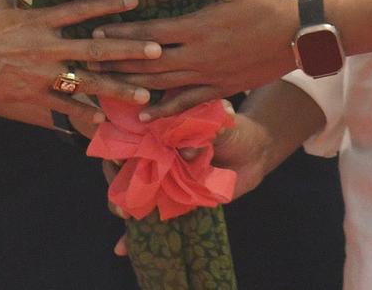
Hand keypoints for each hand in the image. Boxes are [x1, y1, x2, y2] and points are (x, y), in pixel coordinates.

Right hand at [0, 0, 160, 130]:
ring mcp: (40, 76)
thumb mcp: (4, 4)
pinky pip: (63, 109)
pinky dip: (85, 115)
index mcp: (39, 21)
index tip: (135, 0)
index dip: (109, 4)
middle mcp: (45, 48)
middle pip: (95, 49)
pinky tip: (106, 122)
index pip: (82, 10)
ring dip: (117, 89)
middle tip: (157, 51)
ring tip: (144, 95)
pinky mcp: (31, 98)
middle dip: (128, 51)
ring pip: (87, 84)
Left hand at [91, 0, 298, 115]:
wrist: (297, 36)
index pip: (151, 34)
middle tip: (90, 63)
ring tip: (106, 87)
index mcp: (198, 29)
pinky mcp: (219, 89)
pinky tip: (145, 116)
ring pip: (163, 85)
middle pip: (149, 63)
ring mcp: (209, 76)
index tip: (98, 32)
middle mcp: (198, 57)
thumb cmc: (265, 5)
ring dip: (133, 86)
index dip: (123, 34)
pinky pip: (186, 103)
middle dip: (118, 63)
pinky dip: (164, 110)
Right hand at [107, 99, 252, 257]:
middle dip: (117, 181)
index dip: (120, 148)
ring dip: (122, 207)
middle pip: (125, 168)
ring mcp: (166, 180)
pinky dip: (136, 235)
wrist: (254, 152)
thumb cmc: (232, 129)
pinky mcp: (177, 201)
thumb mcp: (217, 122)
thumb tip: (185, 151)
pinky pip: (154, 216)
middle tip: (122, 192)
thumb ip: (201, 131)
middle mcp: (158, 155)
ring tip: (126, 218)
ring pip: (134, 194)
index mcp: (163, 132)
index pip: (131, 137)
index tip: (121, 160)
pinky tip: (121, 250)